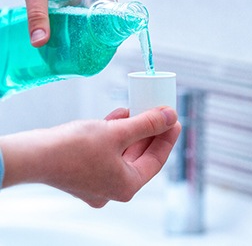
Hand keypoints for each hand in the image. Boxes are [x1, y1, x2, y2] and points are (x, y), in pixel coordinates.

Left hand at [0, 0, 114, 46]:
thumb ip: (37, 14)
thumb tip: (40, 39)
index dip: (105, 17)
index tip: (101, 36)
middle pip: (99, 2)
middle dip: (93, 20)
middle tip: (89, 40)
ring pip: (87, 2)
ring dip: (82, 17)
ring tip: (80, 36)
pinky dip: (72, 11)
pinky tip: (69, 24)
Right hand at [0, 107, 180, 207]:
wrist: (33, 155)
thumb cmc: (72, 149)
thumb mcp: (117, 132)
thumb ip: (146, 124)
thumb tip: (169, 116)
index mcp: (126, 185)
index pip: (156, 159)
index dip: (167, 137)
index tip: (175, 120)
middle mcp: (114, 186)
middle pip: (141, 154)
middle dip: (150, 131)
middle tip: (160, 113)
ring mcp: (99, 178)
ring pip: (125, 150)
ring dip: (132, 129)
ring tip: (140, 109)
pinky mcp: (87, 168)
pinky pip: (110, 149)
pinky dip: (117, 133)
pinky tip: (120, 115)